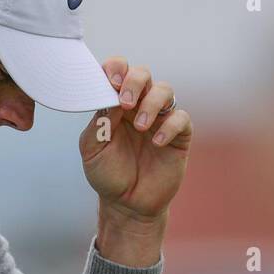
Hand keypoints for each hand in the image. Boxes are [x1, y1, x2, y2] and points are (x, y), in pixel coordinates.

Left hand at [79, 57, 192, 222]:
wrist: (127, 204)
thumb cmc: (108, 175)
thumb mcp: (93, 149)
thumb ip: (99, 123)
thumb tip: (112, 98)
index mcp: (116, 104)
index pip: (118, 72)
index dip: (116, 68)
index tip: (111, 81)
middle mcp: (140, 106)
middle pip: (143, 74)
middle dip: (135, 81)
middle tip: (126, 102)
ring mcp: (160, 119)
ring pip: (165, 90)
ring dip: (152, 103)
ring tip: (140, 127)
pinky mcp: (179, 136)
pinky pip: (181, 118)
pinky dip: (169, 126)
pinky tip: (156, 143)